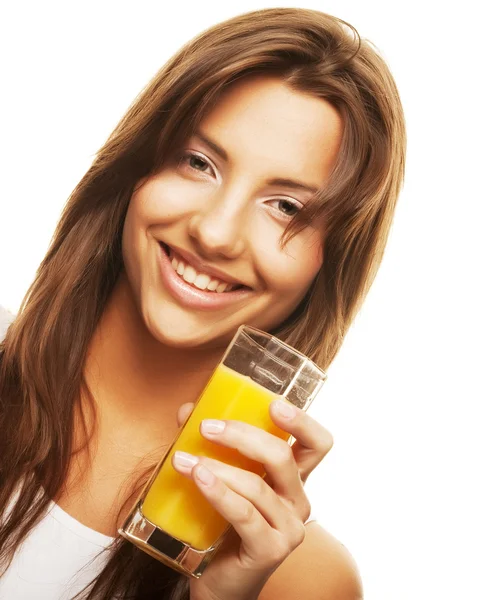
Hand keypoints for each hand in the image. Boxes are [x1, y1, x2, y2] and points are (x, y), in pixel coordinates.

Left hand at [173, 399, 333, 599]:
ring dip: (218, 466)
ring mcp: (289, 527)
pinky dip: (218, 492)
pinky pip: (244, 513)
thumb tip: (187, 411)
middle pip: (282, 457)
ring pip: (257, 485)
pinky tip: (197, 478)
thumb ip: (211, 444)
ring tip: (183, 459)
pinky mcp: (271, 549)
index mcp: (292, 479)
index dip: (302, 422)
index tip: (273, 404)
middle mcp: (297, 500)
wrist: (219, 582)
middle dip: (243, 435)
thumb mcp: (223, 478)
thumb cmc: (223, 525)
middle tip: (207, 427)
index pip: (317, 444)